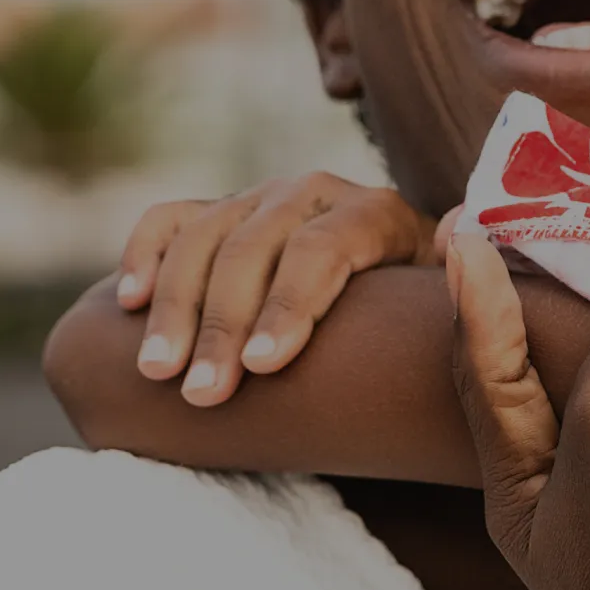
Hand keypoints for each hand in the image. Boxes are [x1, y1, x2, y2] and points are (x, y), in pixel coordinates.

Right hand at [115, 173, 438, 405]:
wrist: (386, 295)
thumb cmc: (416, 322)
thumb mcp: (448, 305)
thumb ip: (461, 280)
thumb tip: (456, 238)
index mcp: (375, 213)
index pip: (324, 249)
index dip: (290, 305)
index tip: (262, 367)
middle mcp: (313, 194)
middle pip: (254, 249)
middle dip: (222, 325)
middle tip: (202, 395)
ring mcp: (258, 198)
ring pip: (204, 238)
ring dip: (174, 306)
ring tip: (156, 372)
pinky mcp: (216, 211)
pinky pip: (168, 221)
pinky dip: (143, 254)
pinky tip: (127, 303)